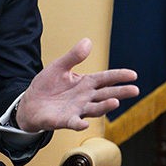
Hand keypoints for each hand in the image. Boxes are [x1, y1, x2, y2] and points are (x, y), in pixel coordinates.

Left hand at [16, 38, 138, 131]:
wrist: (31, 103)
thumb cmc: (48, 85)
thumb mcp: (59, 67)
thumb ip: (74, 56)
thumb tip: (88, 41)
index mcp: (85, 83)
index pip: (105, 78)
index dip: (118, 76)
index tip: (133, 75)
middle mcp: (85, 98)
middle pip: (106, 94)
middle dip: (120, 92)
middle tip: (135, 90)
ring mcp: (76, 110)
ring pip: (94, 109)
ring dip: (104, 107)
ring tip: (115, 101)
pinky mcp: (64, 120)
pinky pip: (73, 123)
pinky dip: (79, 123)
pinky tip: (84, 123)